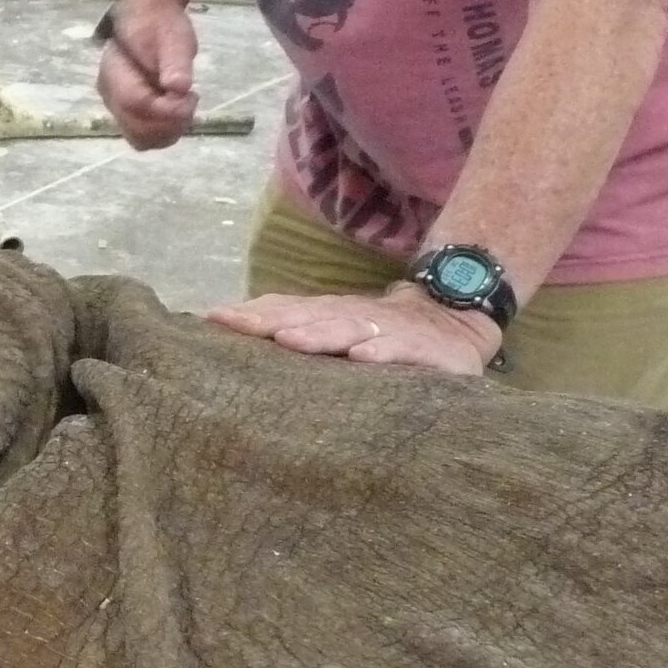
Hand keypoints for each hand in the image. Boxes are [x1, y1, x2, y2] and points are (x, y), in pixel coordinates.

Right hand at [95, 0, 197, 150]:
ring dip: (168, 132)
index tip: (192, 96)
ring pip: (140, 139)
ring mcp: (117, 108)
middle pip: (135, 129)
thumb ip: (175, 63)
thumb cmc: (161, 26)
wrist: (148, 19)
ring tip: (185, 105)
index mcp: (115, 72)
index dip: (167, 109)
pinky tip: (178, 111)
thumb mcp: (174, 37)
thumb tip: (179, 88)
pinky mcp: (128, 114)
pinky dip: (165, 132)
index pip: (136, 104)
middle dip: (169, 123)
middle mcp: (110, 96)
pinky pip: (144, 136)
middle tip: (191, 99)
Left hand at [204, 284, 502, 376]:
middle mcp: (352, 317)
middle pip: (306, 317)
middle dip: (269, 321)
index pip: (284, 311)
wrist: (457, 318)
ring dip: (317, 334)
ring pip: (348, 328)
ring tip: (287, 340)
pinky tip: (362, 357)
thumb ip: (298, 332)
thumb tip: (235, 333)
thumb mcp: (339, 330)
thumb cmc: (382, 333)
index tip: (211, 319)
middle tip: (235, 326)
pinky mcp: (424, 349)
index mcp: (328, 315)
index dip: (249, 314)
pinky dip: (382, 351)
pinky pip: (402, 349)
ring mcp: (387, 330)